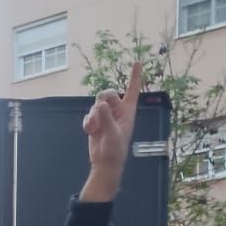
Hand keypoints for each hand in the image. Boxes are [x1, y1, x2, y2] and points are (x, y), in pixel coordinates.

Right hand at [81, 61, 143, 201]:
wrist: (104, 164)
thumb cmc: (115, 151)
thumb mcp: (112, 134)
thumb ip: (106, 119)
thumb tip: (100, 105)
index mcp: (127, 112)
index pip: (132, 91)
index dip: (135, 76)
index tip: (137, 62)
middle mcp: (117, 111)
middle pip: (107, 93)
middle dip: (101, 102)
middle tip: (100, 112)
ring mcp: (106, 116)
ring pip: (96, 104)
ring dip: (93, 116)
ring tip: (95, 129)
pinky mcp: (96, 122)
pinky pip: (89, 115)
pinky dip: (88, 123)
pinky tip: (90, 132)